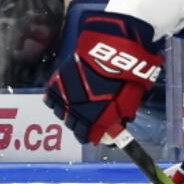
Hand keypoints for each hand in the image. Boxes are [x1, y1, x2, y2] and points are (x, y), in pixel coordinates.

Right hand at [44, 11, 162, 144]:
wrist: (110, 47)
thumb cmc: (125, 74)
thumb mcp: (131, 99)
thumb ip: (122, 114)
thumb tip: (120, 123)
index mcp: (96, 119)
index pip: (88, 136)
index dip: (93, 136)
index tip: (96, 134)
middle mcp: (77, 111)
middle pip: (73, 127)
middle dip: (81, 126)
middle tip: (88, 121)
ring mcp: (65, 96)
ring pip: (61, 114)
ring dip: (68, 113)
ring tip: (76, 108)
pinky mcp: (57, 81)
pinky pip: (51, 98)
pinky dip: (56, 100)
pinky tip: (64, 98)